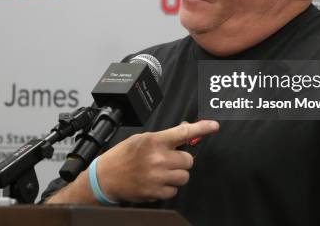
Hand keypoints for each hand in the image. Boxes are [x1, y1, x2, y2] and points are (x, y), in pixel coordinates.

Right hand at [96, 120, 219, 202]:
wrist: (105, 177)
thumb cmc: (123, 156)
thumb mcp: (141, 139)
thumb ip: (164, 138)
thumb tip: (185, 132)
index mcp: (154, 141)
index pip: (183, 133)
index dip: (201, 128)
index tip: (214, 126)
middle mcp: (158, 158)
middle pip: (188, 160)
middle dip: (181, 160)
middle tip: (168, 160)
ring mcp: (158, 177)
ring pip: (184, 176)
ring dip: (176, 175)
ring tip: (161, 172)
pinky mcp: (156, 192)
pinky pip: (174, 191)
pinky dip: (168, 188)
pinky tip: (156, 182)